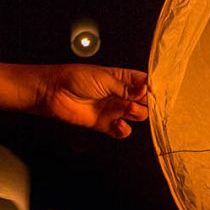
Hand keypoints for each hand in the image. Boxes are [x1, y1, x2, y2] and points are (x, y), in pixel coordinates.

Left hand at [30, 64, 147, 137]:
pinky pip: (122, 131)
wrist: (53, 92)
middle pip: (144, 101)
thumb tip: (145, 90)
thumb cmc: (75, 78)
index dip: (152, 87)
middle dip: (147, 102)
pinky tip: (117, 124)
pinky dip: (124, 129)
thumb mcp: (105, 78)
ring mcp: (113, 109)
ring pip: (137, 115)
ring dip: (136, 114)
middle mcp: (120, 94)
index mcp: (122, 78)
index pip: (144, 82)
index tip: (155, 90)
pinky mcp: (105, 124)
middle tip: (141, 101)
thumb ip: (126, 88)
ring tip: (126, 109)